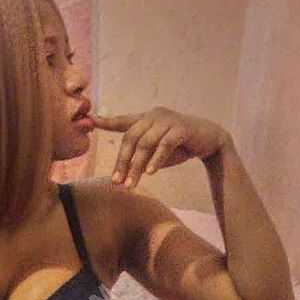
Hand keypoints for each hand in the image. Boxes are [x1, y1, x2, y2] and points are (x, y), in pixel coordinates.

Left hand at [90, 105, 229, 189]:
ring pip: (146, 143)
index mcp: (146, 119)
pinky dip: (156, 159)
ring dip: (137, 166)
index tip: (90, 121)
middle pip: (131, 138)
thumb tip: (121, 177)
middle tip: (116, 182)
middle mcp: (154, 115)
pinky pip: (164, 145)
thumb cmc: (179, 146)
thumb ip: (139, 157)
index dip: (106, 121)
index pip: (122, 121)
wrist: (209, 140)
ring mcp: (168, 120)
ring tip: (131, 184)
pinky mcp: (181, 128)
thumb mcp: (155, 151)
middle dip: (122, 162)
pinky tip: (150, 172)